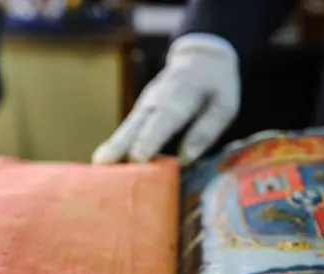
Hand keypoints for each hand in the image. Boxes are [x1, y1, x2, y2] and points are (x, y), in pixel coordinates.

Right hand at [92, 34, 239, 165]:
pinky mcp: (140, 112)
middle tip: (103, 163)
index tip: (138, 157)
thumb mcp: (225, 104)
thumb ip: (207, 129)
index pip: (164, 118)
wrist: (200, 57)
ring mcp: (145, 104)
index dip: (150, 138)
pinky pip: (128, 130)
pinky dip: (116, 145)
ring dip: (113, 146)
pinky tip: (104, 163)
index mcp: (182, 96)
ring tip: (98, 165)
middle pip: (137, 123)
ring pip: (128, 126)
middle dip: (121, 144)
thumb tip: (185, 158)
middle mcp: (157, 99)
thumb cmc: (216, 85)